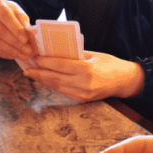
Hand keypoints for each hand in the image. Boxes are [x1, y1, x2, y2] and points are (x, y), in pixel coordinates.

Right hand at [0, 0, 33, 59]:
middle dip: (14, 42)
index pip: (5, 16)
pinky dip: (0, 52)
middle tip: (27, 51)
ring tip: (22, 55)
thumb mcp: (19, 12)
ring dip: (9, 50)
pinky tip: (11, 55)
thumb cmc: (10, 12)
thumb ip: (23, 21)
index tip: (26, 40)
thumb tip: (28, 33)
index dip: (16, 29)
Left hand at [22, 50, 144, 102]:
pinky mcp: (83, 100)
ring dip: (43, 80)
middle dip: (39, 73)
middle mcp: (83, 84)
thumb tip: (55, 52)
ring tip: (32, 74)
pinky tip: (46, 80)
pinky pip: (63, 92)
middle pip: (55, 78)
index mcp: (87, 70)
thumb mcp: (94, 55)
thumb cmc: (111, 64)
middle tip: (27, 68)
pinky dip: (53, 85)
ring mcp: (83, 94)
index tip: (35, 57)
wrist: (125, 82)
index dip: (45, 62)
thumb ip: (75, 55)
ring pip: (57, 86)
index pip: (60, 65)